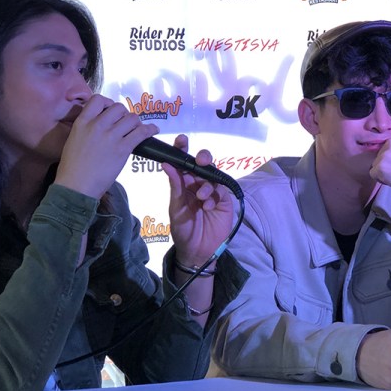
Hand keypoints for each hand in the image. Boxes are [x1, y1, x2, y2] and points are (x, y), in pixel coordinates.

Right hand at [55, 94, 157, 198]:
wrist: (76, 186)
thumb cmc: (73, 167)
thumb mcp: (73, 140)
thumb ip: (86, 128)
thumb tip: (100, 122)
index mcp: (82, 122)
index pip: (98, 99)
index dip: (107, 103)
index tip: (110, 111)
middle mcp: (97, 125)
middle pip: (118, 108)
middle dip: (124, 115)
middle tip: (124, 125)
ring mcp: (111, 136)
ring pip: (132, 118)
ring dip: (136, 123)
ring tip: (136, 130)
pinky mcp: (123, 148)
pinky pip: (142, 132)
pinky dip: (150, 130)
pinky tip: (153, 130)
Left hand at [164, 134, 233, 266]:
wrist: (196, 250)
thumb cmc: (182, 228)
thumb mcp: (176, 207)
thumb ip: (175, 186)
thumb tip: (166, 164)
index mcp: (184, 183)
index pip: (183, 161)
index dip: (183, 149)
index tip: (182, 140)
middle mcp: (198, 183)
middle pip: (204, 163)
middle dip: (203, 158)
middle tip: (201, 160)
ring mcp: (212, 191)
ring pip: (214, 175)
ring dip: (207, 184)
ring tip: (200, 197)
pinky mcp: (224, 201)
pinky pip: (221, 191)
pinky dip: (214, 196)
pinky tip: (207, 206)